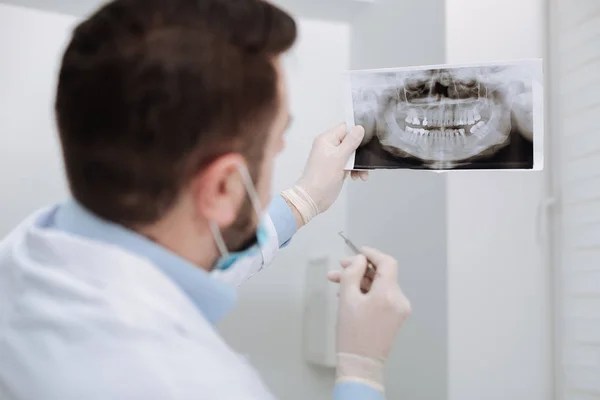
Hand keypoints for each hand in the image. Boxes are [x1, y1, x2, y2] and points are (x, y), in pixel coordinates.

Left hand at [299, 123, 367, 212]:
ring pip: (352, 154)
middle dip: (360, 150)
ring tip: (362, 172)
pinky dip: (356, 170)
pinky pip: (351, 165)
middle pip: (351, 141)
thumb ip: (350, 142)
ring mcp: (334, 158)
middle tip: (366, 156)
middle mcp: (329, 147)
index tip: (369, 135)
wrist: (313, 198)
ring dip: (359, 163)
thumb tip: (359, 128)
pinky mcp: (337, 168)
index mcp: (326, 140)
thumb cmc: (321, 178)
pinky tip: (358, 177)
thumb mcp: (338, 157)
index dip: (357, 130)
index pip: (345, 127)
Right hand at [329, 248, 410, 390]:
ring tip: (337, 282)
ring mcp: (399, 309)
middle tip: (339, 268)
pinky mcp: (395, 317)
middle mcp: (399, 299)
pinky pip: (382, 297)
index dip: (372, 254)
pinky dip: (367, 292)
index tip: (357, 252)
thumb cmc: (352, 333)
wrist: (361, 364)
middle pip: (382, 274)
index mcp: (389, 293)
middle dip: (360, 269)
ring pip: (380, 285)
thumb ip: (352, 273)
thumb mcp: (347, 299)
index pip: (387, 263)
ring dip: (360, 281)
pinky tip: (349, 294)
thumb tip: (359, 260)